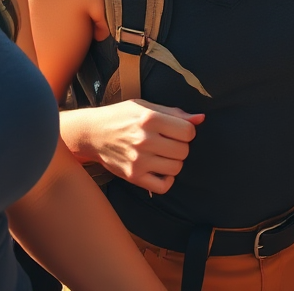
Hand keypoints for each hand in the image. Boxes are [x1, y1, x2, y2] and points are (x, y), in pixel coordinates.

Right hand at [88, 99, 203, 193]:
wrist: (93, 133)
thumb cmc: (121, 116)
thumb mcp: (145, 106)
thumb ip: (174, 112)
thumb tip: (201, 119)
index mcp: (149, 118)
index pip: (188, 131)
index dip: (187, 131)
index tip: (178, 130)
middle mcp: (144, 139)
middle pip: (183, 150)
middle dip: (181, 146)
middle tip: (170, 142)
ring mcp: (139, 160)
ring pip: (176, 168)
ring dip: (174, 161)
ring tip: (164, 154)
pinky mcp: (133, 176)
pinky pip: (163, 186)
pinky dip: (167, 180)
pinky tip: (161, 169)